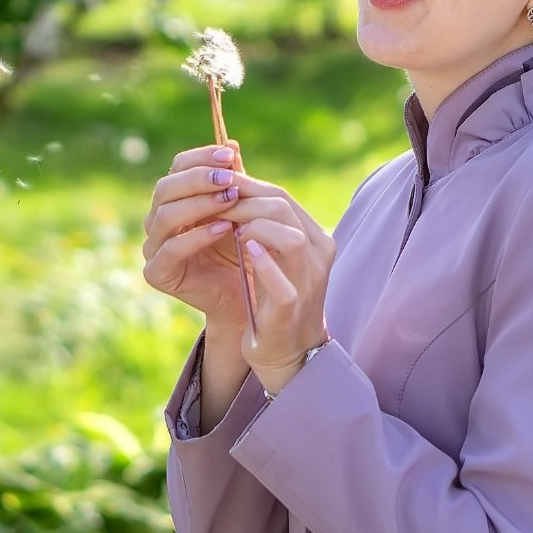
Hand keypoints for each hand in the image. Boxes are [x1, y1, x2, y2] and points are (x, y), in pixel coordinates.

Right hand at [142, 142, 251, 332]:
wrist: (245, 296)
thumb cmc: (242, 249)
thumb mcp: (239, 210)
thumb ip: (232, 181)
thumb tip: (231, 144)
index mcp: (173, 200)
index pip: (177, 168)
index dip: (200, 158)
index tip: (230, 155)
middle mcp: (157, 221)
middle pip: (165, 188)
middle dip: (199, 179)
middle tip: (229, 178)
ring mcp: (153, 248)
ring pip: (165, 215)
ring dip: (200, 203)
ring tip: (230, 199)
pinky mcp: (157, 274)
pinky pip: (172, 249)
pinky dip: (198, 236)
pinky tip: (225, 228)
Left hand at [225, 175, 335, 395]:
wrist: (289, 351)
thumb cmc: (275, 297)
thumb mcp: (274, 254)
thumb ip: (262, 221)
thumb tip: (232, 181)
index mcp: (316, 238)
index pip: (282, 197)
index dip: (245, 187)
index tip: (215, 187)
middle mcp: (319, 256)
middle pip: (284, 209)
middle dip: (242, 201)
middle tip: (213, 204)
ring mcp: (309, 283)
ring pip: (290, 239)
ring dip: (252, 226)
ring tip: (227, 227)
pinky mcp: (293, 310)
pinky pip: (284, 285)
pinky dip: (263, 264)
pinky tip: (243, 250)